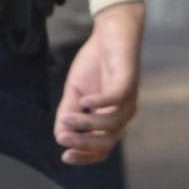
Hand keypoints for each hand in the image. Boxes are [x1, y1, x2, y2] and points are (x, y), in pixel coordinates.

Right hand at [55, 3, 141, 166]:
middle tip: (63, 139)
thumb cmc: (95, 63)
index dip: (85, 156)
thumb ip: (69, 112)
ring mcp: (128, 98)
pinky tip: (84, 101)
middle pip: (108, 142)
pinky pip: (117, 98)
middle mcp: (123, 113)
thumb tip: (60, 136)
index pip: (102, 148)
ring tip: (66, 118)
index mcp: (111, 119)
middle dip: (84, 144)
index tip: (64, 156)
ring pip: (111, 123)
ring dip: (87, 124)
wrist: (111, 32)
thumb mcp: (76, 91)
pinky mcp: (129, 80)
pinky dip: (100, 103)